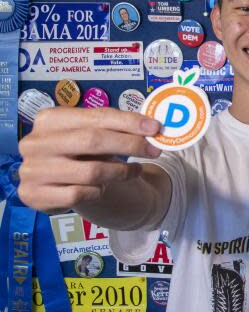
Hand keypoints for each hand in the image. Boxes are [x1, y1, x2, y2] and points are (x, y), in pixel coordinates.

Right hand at [17, 107, 161, 213]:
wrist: (53, 182)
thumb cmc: (77, 151)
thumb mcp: (90, 133)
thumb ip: (115, 127)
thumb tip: (151, 128)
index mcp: (50, 119)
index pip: (97, 117)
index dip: (128, 122)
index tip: (154, 128)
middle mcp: (36, 142)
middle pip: (93, 140)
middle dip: (129, 145)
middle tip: (154, 150)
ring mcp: (32, 170)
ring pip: (90, 171)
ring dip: (120, 172)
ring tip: (134, 171)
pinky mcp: (35, 195)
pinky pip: (79, 194)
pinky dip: (98, 191)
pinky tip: (104, 187)